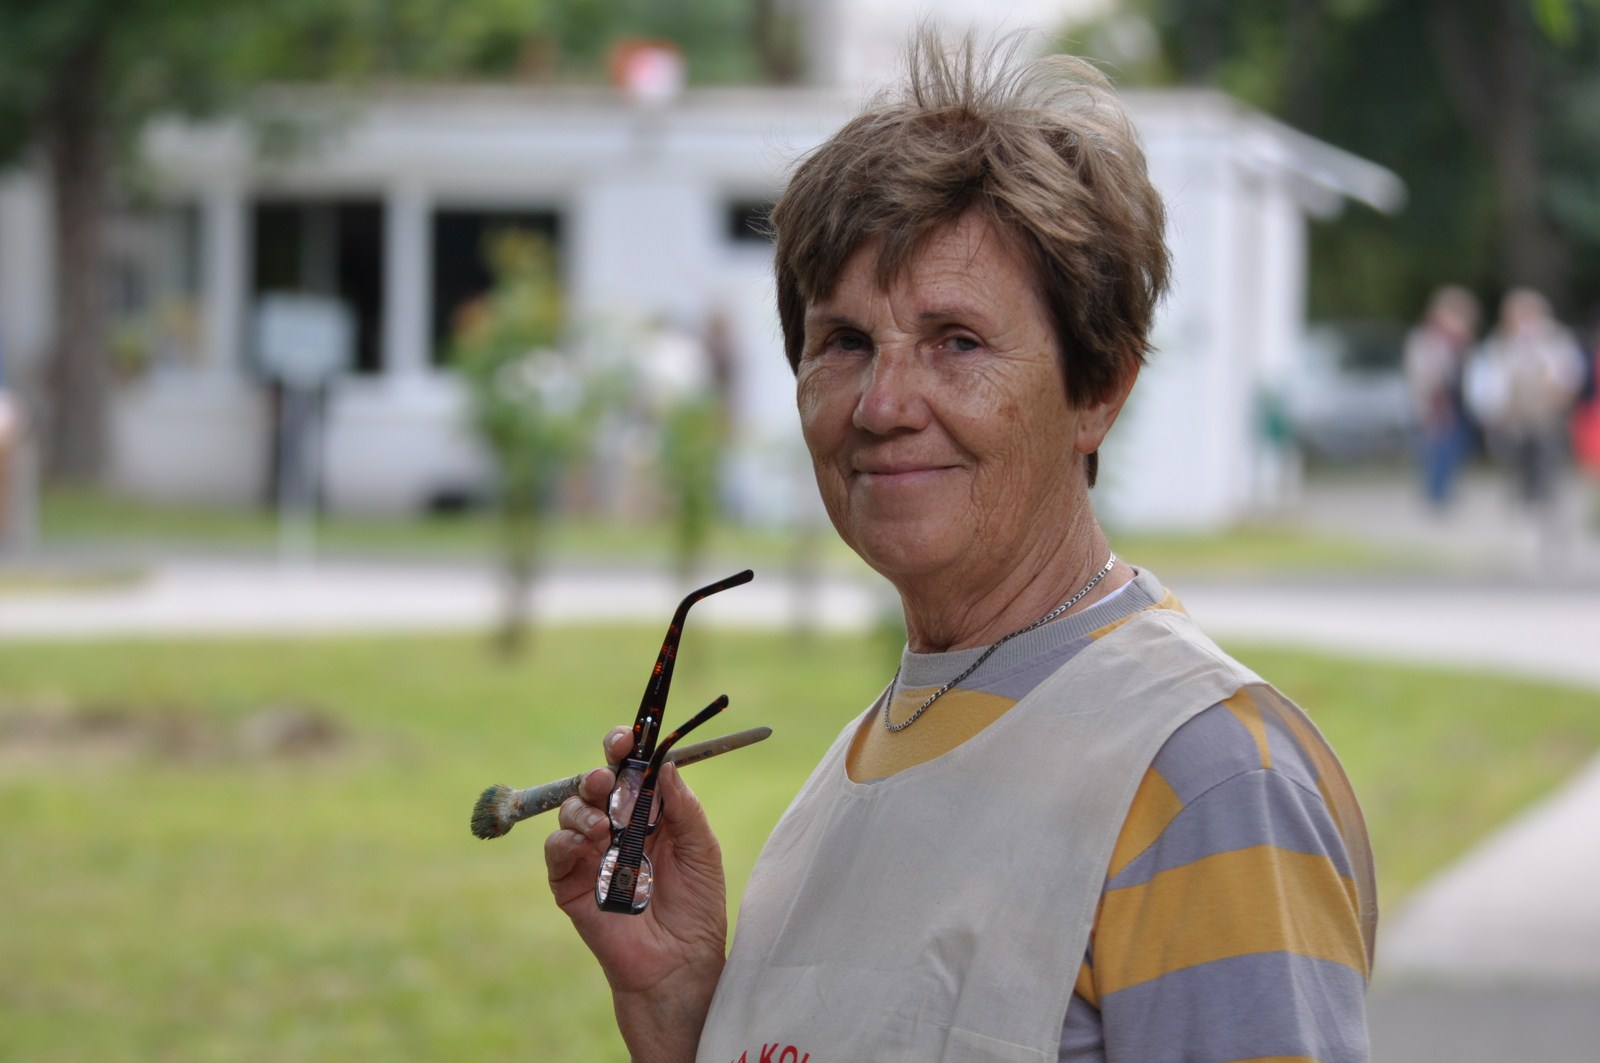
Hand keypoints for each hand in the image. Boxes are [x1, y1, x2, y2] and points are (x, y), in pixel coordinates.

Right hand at [545, 727, 727, 1061]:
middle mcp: (616, 825)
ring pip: (572, 808)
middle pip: (595, 781)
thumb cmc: (696, 906)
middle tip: (607, 773)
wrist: (678, 962)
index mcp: (648, 812)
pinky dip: (566, 839)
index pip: (630, 769)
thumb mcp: (700, 848)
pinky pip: (556, 848)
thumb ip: (683, 806)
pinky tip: (586, 844)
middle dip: (598, 770)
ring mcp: (591, 852)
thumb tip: (666, 763)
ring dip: (584, 807)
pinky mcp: (570, 881)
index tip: (628, 739)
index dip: (626, 749)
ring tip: (604, 825)